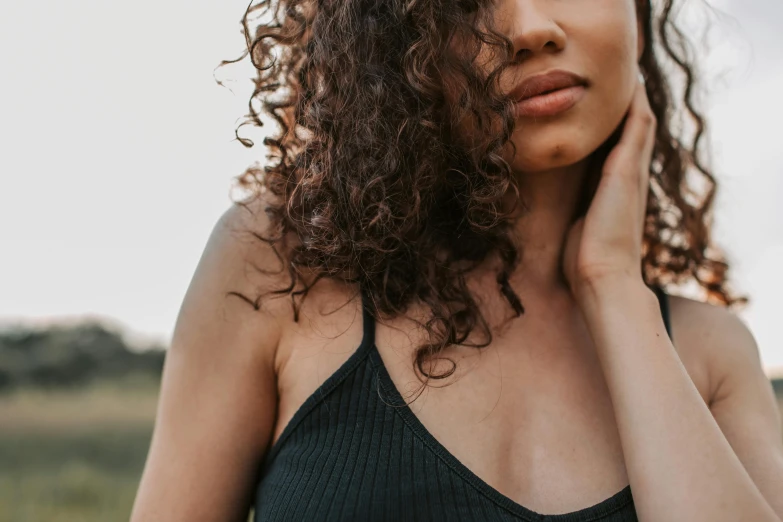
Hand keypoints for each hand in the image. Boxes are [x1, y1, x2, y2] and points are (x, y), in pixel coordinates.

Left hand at [562, 68, 656, 299]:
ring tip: (629, 75)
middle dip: (628, 109)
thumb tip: (565, 215)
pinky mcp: (627, 173)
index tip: (605, 108)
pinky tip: (632, 86)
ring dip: (635, 101)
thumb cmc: (585, 262)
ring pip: (640, 126)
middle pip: (634, 133)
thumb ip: (578, 214)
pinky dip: (636, 107)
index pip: (619, 151)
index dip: (616, 128)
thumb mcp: (578, 229)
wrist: (601, 278)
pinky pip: (638, 129)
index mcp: (616, 193)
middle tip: (622, 81)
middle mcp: (629, 181)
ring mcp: (631, 175)